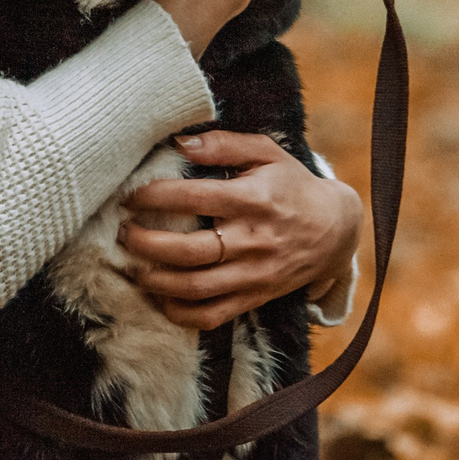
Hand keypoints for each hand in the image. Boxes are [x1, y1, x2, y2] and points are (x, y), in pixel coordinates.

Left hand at [117, 131, 361, 330]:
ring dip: (155, 279)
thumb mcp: (267, 153)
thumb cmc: (293, 185)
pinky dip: (180, 313)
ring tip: (133, 264)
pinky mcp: (254, 298)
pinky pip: (212, 316)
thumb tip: (180, 143)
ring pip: (196, 288)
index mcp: (254, 200)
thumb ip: (224, 145)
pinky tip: (159, 297)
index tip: (131, 195)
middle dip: (146, 243)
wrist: (335, 230)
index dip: (156, 196)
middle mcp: (252, 241)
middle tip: (123, 232)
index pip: (195, 199)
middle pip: (189, 251)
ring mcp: (253, 276)